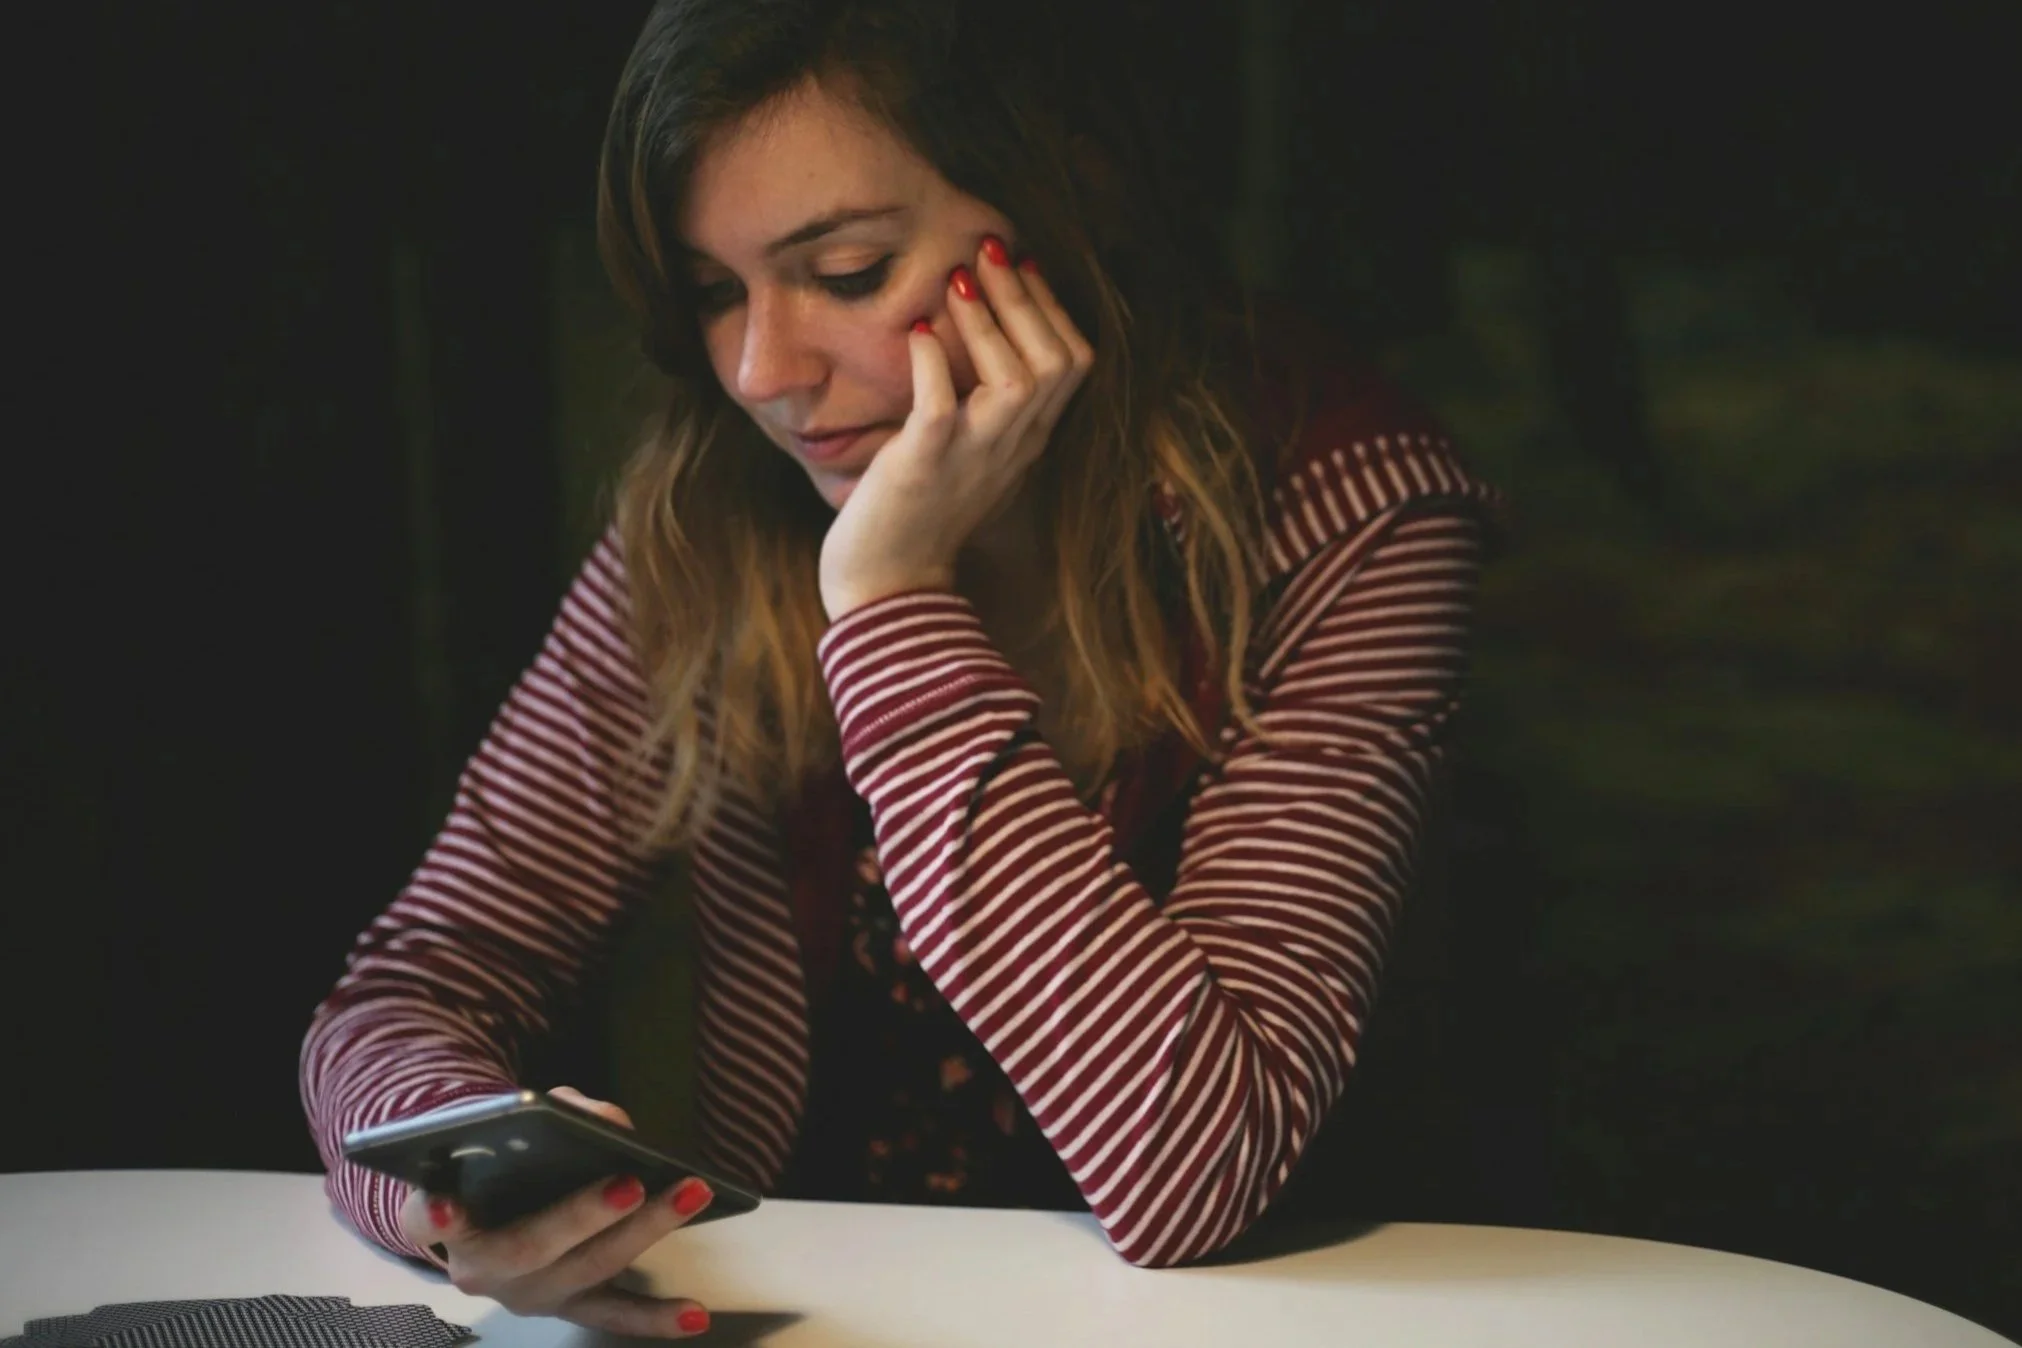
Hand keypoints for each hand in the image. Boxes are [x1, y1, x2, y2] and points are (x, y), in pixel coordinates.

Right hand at [397, 1086, 715, 1338]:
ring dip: (642, 1234)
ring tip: (688, 1197)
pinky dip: (654, 1316)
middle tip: (630, 1182)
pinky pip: (613, 1314)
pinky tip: (695, 1315)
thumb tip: (610, 1123)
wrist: (480, 1207)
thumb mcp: (506, 1122)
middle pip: (530, 1246)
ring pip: (584, 1271)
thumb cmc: (493, 1155)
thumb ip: (551, 1112)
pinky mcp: (566, 1306)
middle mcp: (479, 1268)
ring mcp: (525, 1293)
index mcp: (442, 1219)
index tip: (447, 1203)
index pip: (428, 1217)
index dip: (437, 1212)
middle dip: (584, 1214)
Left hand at [818, 236, 1094, 619]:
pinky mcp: (925, 465)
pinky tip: (920, 334)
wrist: (888, 587)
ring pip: (1018, 379)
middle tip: (989, 249)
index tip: (1022, 265)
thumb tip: (972, 333)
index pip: (1074, 363)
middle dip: (1025, 296)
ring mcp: (973, 457)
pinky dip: (934, 364)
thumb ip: (985, 406)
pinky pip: (942, 407)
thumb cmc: (919, 515)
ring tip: (954, 280)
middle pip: (1057, 361)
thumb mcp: (970, 455)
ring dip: (988, 321)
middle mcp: (1013, 447)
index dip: (1053, 308)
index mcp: (1028, 441)